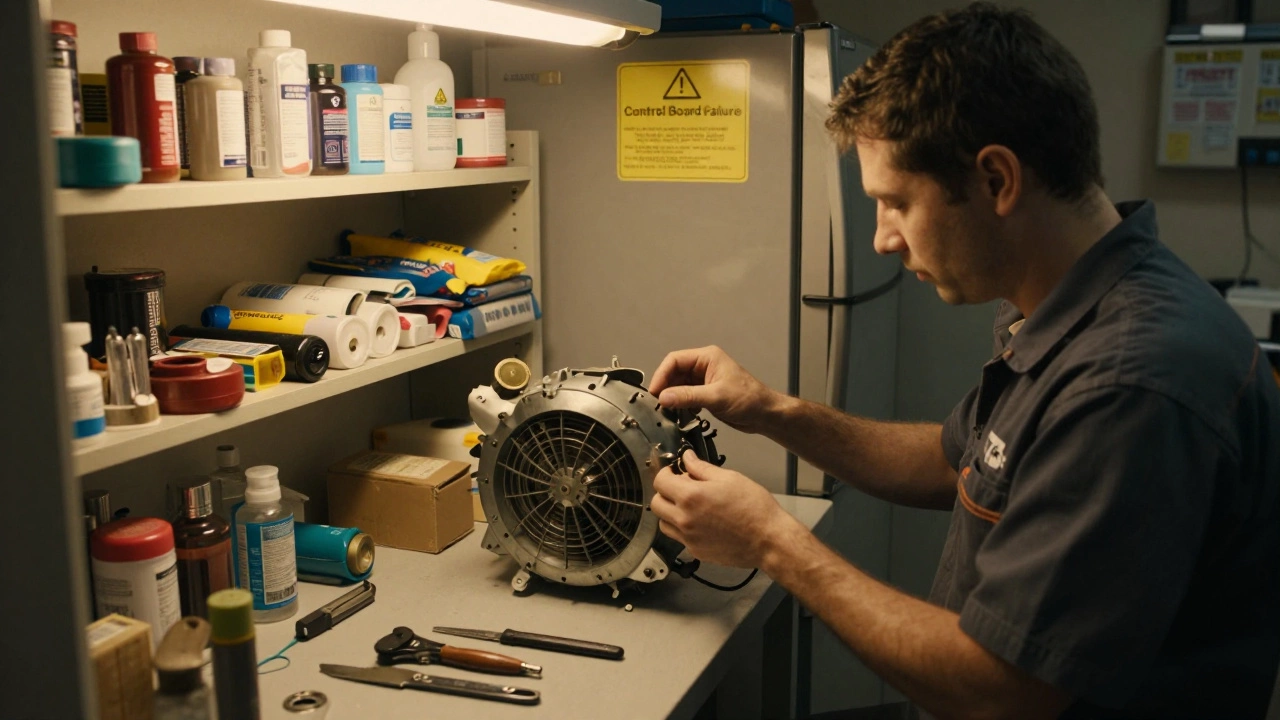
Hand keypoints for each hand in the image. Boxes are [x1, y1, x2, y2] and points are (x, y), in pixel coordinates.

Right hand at [649, 346, 778, 433]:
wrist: (765, 415)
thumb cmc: (749, 399)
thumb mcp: (716, 397)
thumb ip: (688, 396)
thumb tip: (664, 397)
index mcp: (707, 358)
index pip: (674, 360)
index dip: (661, 375)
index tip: (654, 393)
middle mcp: (703, 366)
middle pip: (674, 373)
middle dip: (666, 388)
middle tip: (659, 405)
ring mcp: (704, 380)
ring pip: (678, 386)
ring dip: (673, 398)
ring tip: (669, 411)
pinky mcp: (705, 394)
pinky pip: (685, 396)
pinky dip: (681, 405)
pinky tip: (683, 414)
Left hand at [651, 451, 801, 568]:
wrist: (769, 540)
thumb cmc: (755, 509)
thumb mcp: (730, 478)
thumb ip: (702, 468)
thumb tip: (687, 458)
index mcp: (691, 497)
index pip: (660, 481)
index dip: (665, 473)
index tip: (674, 471)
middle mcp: (685, 519)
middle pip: (656, 503)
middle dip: (665, 492)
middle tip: (681, 487)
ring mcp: (689, 538)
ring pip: (663, 523)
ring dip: (670, 512)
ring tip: (690, 506)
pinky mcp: (696, 552)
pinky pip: (679, 538)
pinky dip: (683, 528)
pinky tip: (701, 522)